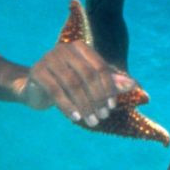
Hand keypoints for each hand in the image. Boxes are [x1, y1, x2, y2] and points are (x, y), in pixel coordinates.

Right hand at [21, 39, 135, 126]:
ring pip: (72, 84)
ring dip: (84, 105)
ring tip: (92, 121)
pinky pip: (55, 91)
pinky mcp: (37, 71)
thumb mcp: (90, 84)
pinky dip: (67, 106)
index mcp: (80, 48)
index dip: (108, 88)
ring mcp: (49, 58)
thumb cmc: (67, 85)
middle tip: (102, 117)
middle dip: (97, 98)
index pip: (100, 67)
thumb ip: (111, 83)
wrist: (34, 89)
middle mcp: (65, 49)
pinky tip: (76, 118)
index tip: (112, 107)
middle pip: (87, 75)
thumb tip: (135, 85)